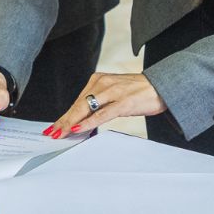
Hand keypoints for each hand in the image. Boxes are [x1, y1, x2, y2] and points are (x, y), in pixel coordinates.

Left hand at [44, 72, 164, 138]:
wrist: (162, 85)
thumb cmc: (138, 92)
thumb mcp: (115, 94)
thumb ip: (100, 104)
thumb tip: (84, 120)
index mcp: (98, 80)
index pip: (78, 101)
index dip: (65, 115)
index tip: (54, 126)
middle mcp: (102, 83)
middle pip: (78, 105)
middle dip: (64, 120)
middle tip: (52, 133)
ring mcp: (113, 92)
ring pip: (87, 109)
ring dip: (72, 122)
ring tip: (61, 133)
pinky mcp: (123, 102)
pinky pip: (102, 114)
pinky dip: (89, 122)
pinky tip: (79, 128)